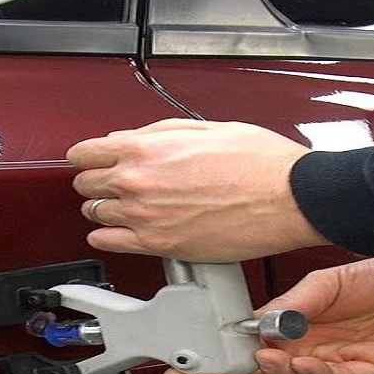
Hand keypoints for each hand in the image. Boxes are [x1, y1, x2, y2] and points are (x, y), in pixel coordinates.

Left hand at [69, 119, 328, 261]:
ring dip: (103, 209)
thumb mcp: (207, 127)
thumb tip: (138, 139)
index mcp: (146, 147)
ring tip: (116, 208)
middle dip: (96, 182)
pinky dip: (107, 238)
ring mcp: (145, 217)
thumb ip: (162, 134)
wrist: (287, 197)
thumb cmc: (260, 163)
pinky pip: (111, 243)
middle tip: (107, 183)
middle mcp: (138, 182)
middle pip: (87, 184)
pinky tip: (114, 234)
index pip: (86, 151)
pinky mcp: (161, 246)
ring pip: (96, 214)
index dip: (88, 155)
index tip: (90, 159)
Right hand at [163, 254, 373, 373]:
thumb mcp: (336, 277)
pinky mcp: (371, 370)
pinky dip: (315, 373)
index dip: (225, 354)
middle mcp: (318, 342)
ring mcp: (343, 359)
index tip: (194, 359)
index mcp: (305, 318)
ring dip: (277, 373)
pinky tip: (304, 361)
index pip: (255, 342)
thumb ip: (297, 299)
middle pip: (267, 371)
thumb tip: (258, 321)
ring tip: (263, 360)